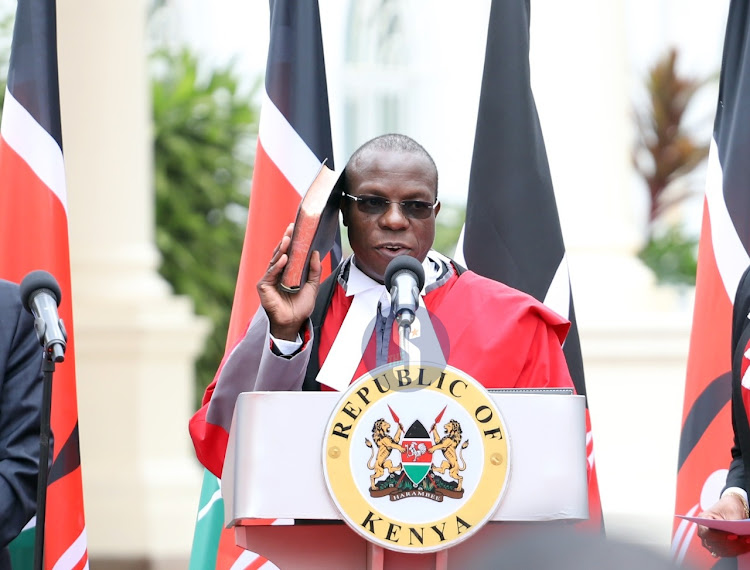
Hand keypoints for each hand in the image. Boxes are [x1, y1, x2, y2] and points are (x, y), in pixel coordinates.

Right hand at [257, 223, 322, 340]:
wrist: (294, 322)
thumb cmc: (301, 306)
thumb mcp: (312, 285)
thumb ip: (314, 270)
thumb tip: (316, 253)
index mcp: (287, 272)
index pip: (288, 253)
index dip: (292, 241)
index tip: (296, 229)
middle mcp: (277, 273)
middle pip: (281, 253)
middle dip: (286, 241)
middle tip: (292, 229)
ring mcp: (269, 279)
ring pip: (275, 261)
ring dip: (282, 249)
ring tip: (288, 239)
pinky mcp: (264, 286)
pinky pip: (271, 273)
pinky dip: (278, 266)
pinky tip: (284, 258)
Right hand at [698, 494, 749, 557]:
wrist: (730, 506)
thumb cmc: (730, 507)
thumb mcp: (732, 513)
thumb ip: (732, 525)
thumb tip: (735, 536)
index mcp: (703, 518)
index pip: (707, 533)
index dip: (719, 537)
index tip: (734, 536)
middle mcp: (703, 530)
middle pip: (713, 544)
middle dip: (730, 545)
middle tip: (745, 541)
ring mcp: (709, 538)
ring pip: (719, 550)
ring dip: (734, 550)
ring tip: (746, 545)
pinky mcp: (716, 544)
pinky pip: (724, 552)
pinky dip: (734, 551)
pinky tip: (744, 547)